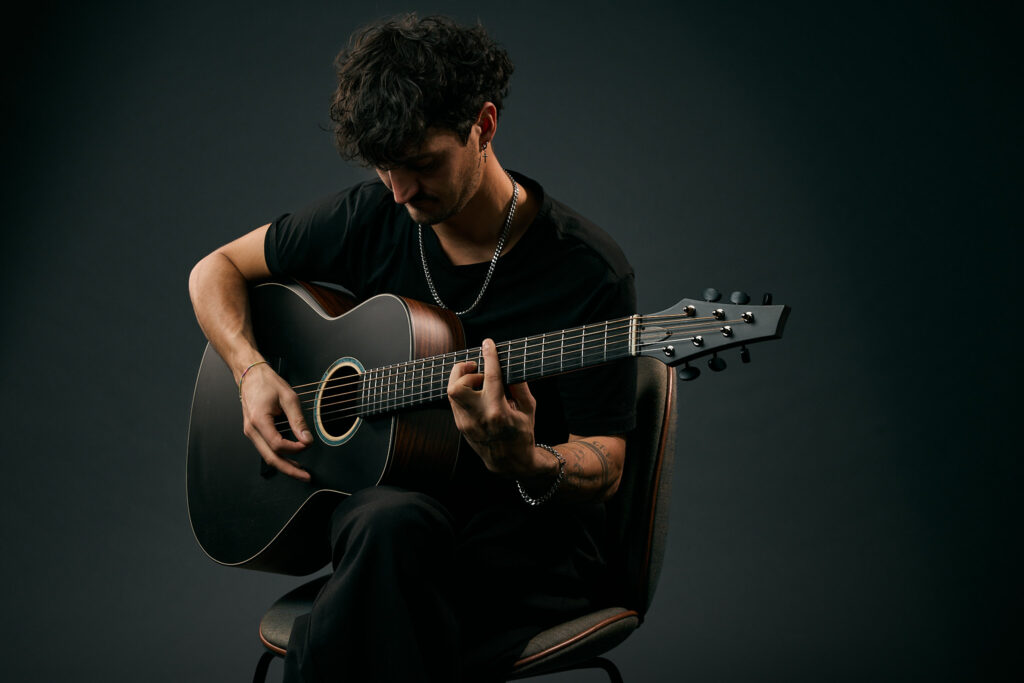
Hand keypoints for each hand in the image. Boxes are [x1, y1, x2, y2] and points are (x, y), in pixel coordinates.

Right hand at [239, 362, 312, 480]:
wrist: (250, 375)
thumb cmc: (267, 383)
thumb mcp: (288, 398)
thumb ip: (298, 420)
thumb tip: (306, 439)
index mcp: (258, 420)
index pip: (277, 444)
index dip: (294, 448)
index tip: (307, 444)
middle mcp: (251, 429)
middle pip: (270, 458)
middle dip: (289, 470)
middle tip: (306, 476)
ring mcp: (250, 432)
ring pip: (267, 456)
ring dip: (284, 465)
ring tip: (300, 471)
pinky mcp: (254, 432)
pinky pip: (266, 449)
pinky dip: (279, 456)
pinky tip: (290, 459)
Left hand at [446, 339, 549, 477]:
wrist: (508, 462)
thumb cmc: (522, 434)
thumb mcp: (529, 409)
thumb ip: (519, 386)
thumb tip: (508, 365)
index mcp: (498, 412)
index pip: (491, 377)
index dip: (489, 356)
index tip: (488, 343)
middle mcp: (478, 417)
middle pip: (458, 385)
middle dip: (464, 370)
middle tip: (478, 369)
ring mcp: (466, 423)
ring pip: (451, 392)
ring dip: (463, 380)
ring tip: (479, 382)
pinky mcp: (460, 426)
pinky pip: (455, 401)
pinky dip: (464, 392)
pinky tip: (477, 394)